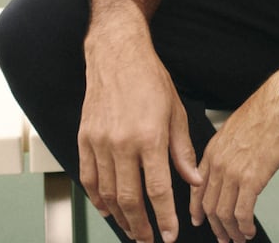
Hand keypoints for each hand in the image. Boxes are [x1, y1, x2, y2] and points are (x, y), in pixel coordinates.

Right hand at [78, 9, 201, 241]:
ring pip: (107, 193)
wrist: (116, 53)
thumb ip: (182, 151)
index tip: (169, 235)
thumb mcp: (176, 111)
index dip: (164, 217)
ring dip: (120, 217)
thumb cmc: (149, 79)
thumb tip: (193, 180)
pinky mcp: (84, 138)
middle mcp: (121, 143)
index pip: (158, 190)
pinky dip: (97, 198)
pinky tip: (107, 209)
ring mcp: (99, 142)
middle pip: (130, 199)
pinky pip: (88, 178)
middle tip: (149, 241)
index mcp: (149, 136)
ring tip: (132, 230)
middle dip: (141, 226)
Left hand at [190, 73, 278, 242]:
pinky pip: (242, 212)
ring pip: (223, 213)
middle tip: (222, 236)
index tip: (199, 219)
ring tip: (237, 239)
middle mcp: (218, 163)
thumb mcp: (234, 129)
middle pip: (208, 204)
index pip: (197, 187)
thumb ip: (227, 151)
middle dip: (215, 226)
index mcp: (213, 151)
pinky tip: (248, 231)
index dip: (197, 208)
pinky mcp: (251, 179)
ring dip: (230, 231)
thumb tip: (233, 165)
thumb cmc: (265, 112)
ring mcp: (233, 172)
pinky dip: (243, 227)